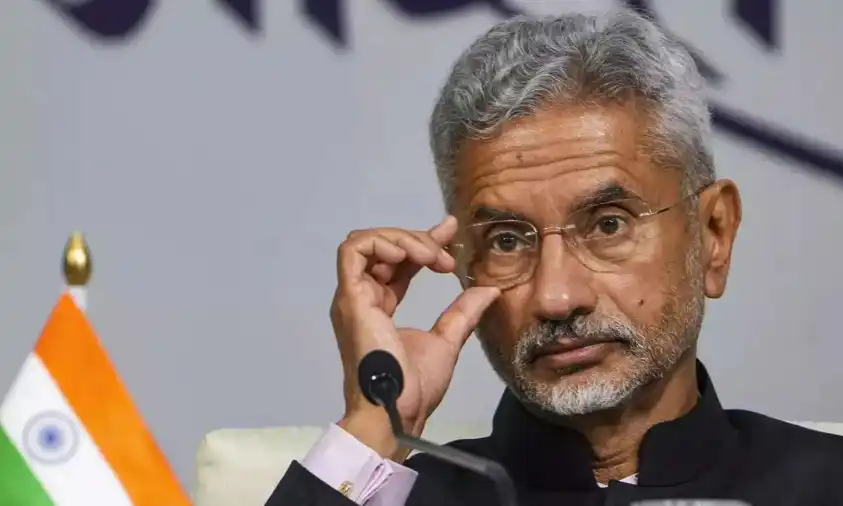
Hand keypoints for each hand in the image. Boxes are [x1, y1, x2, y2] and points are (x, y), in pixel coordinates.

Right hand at [330, 216, 499, 458]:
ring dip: (402, 240)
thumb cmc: (415, 386)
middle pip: (384, 248)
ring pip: (366, 243)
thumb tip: (488, 290)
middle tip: (445, 255)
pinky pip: (352, 251)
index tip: (450, 231)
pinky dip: (380, 243)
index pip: (399, 262)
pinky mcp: (350, 297)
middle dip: (417, 239)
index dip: (422, 241)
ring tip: (430, 256)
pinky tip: (409, 256)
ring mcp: (353, 296)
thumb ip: (462, 313)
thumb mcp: (447, 341)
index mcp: (381, 306)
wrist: (397, 410)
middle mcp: (363, 297)